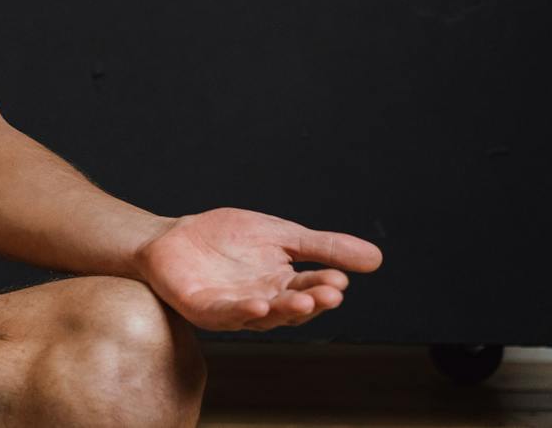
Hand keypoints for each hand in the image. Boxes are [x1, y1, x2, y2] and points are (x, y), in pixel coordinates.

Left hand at [132, 206, 383, 330]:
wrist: (174, 237)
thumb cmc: (228, 239)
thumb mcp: (281, 234)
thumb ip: (323, 246)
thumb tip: (377, 258)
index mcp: (284, 284)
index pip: (310, 288)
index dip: (324, 285)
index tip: (340, 278)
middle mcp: (264, 301)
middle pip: (292, 307)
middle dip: (311, 301)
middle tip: (330, 293)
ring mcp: (234, 309)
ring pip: (265, 315)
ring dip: (284, 311)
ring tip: (301, 302)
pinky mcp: (205, 310)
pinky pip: (227, 315)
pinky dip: (243, 311)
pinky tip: (258, 304)